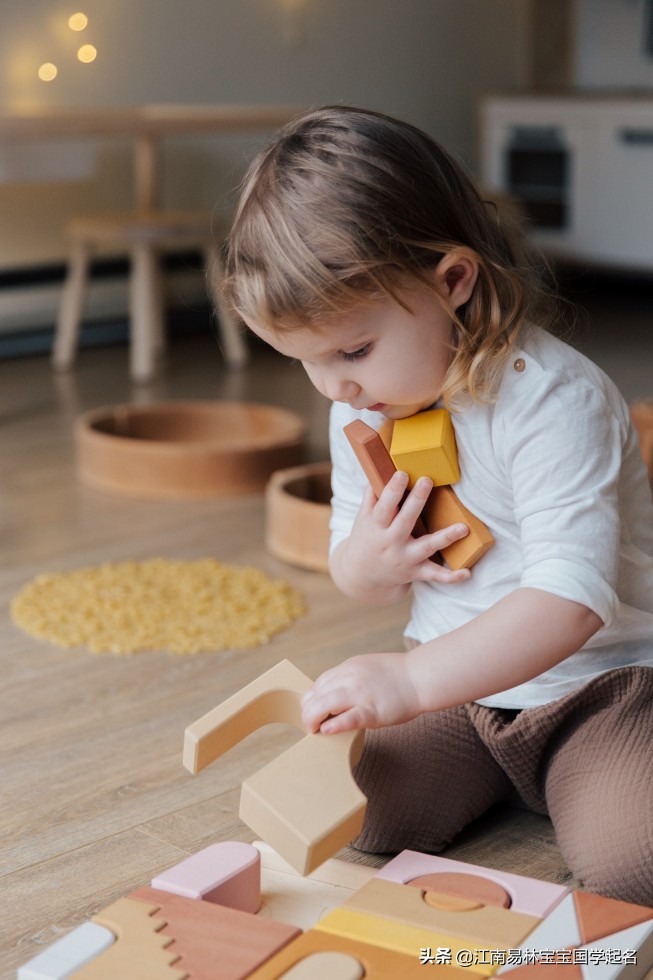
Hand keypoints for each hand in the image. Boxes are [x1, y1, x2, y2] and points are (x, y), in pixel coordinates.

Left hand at [301, 652, 421, 733]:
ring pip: (326, 703)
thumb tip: (334, 696)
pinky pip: (349, 717)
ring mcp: (361, 693)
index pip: (319, 683)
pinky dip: (335, 724)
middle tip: (309, 724)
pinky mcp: (373, 710)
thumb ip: (350, 679)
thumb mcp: (367, 668)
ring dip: (313, 718)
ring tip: (313, 730)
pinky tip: (326, 731)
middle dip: (308, 711)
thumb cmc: (397, 676)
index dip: (310, 699)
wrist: (421, 677)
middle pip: (317, 694)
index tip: (310, 710)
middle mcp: (351, 678)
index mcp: (349, 667)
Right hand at [340, 472, 471, 591]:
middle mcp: (391, 542)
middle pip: (405, 520)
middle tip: (427, 480)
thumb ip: (372, 496)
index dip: (392, 490)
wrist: (362, 575)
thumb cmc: (366, 538)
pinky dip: (451, 577)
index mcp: (377, 526)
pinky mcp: (416, 572)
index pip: (383, 506)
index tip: (402, 474)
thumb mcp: (363, 518)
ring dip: (445, 538)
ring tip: (463, 528)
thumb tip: (382, 470)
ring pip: (426, 547)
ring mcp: (405, 558)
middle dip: (416, 501)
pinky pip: (434, 575)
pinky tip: (467, 573)